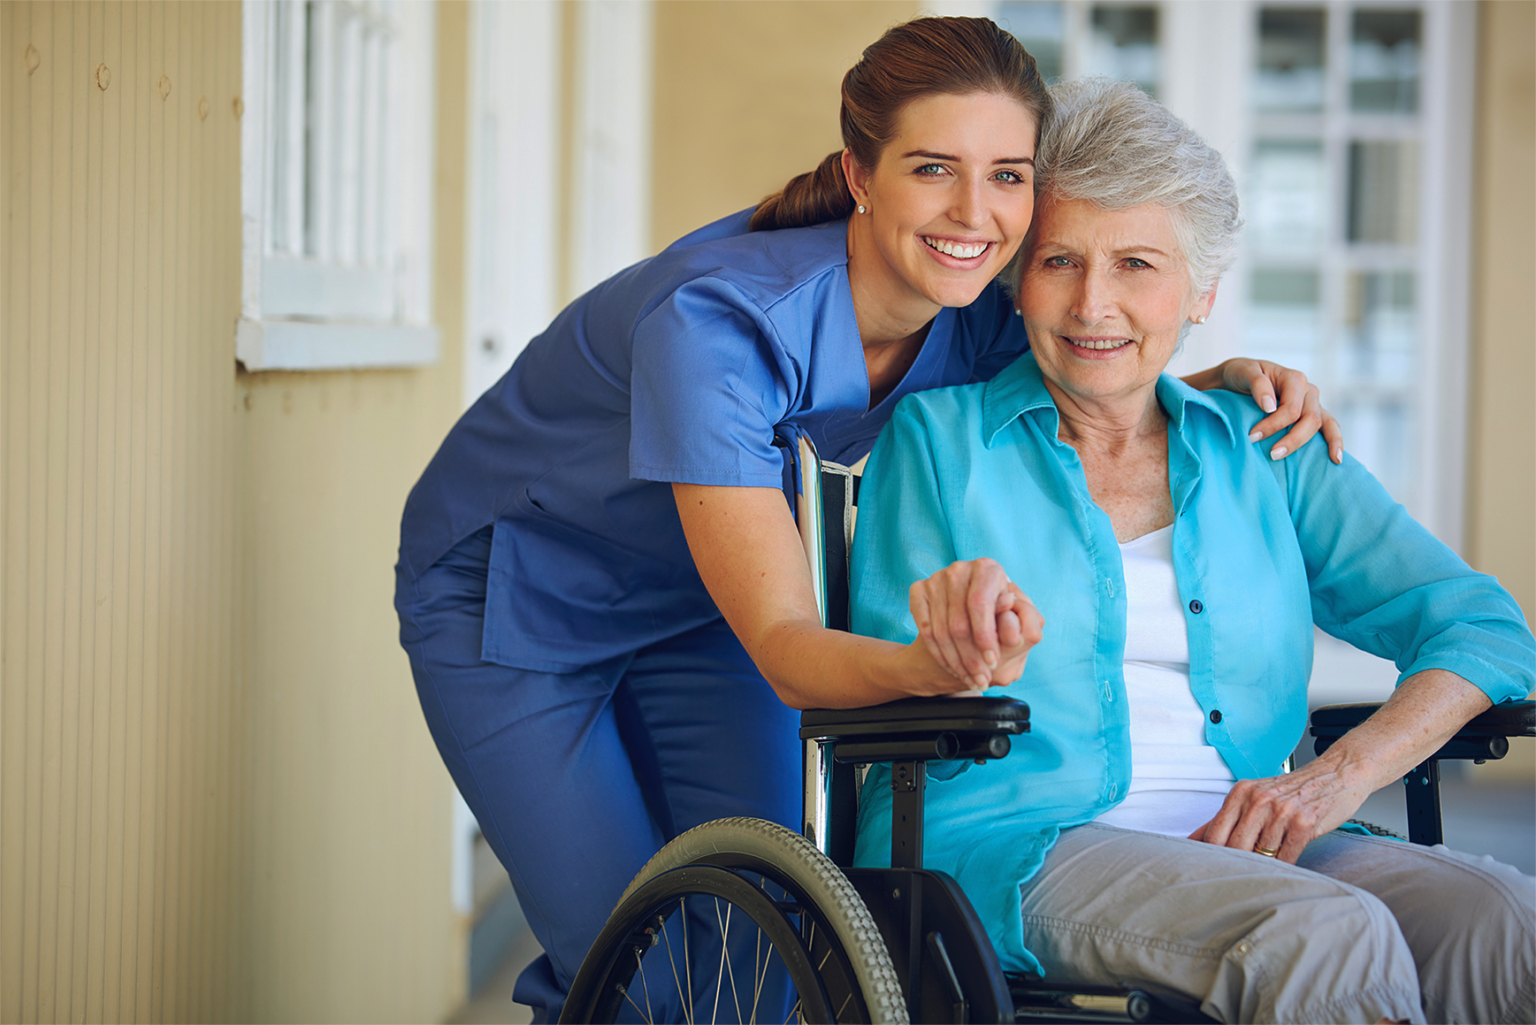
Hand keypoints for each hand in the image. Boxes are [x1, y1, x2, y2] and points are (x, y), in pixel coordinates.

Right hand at [909, 559, 1043, 689]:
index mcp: (988, 569)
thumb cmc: (1000, 616)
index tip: (992, 664)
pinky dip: (939, 655)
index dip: (985, 637)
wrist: (969, 612)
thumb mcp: (1017, 619)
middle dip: (971, 658)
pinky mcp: (919, 590)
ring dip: (956, 662)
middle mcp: (960, 569)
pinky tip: (953, 669)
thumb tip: (1012, 623)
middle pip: (959, 623)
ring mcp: (936, 579)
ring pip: (941, 631)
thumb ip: (1020, 620)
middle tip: (982, 680)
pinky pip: (926, 630)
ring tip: (970, 680)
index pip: (980, 605)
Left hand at [1188, 757, 1374, 862]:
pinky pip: (1286, 856)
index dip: (1211, 856)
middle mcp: (1259, 800)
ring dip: (1263, 866)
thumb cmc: (1293, 790)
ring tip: (1265, 869)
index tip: (1212, 868)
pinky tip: (1284, 864)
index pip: (1215, 833)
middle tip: (1238, 877)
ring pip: (1261, 854)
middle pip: (1234, 846)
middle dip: (1236, 865)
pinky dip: (1284, 866)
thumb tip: (1192, 840)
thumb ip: (1226, 818)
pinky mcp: (1304, 822)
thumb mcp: (1255, 796)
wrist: (1336, 774)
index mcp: (1242, 792)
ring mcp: (1282, 811)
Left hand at [1193, 358, 1343, 464]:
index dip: (1274, 425)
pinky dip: (1335, 441)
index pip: (1291, 409)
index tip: (1252, 437)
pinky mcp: (1312, 414)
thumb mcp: (1243, 372)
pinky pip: (1329, 427)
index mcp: (1294, 379)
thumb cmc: (1241, 375)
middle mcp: (1308, 391)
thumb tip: (1270, 407)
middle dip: (1292, 439)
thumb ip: (1258, 385)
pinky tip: (1335, 459)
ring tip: (1295, 460)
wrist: (1238, 378)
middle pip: (1310, 419)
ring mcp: (1313, 403)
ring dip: (1308, 444)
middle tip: (1272, 454)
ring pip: (1322, 425)